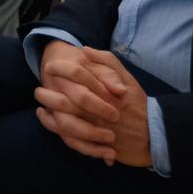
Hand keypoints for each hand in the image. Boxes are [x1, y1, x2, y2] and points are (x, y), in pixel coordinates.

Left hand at [34, 42, 150, 166]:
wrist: (154, 135)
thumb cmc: (139, 105)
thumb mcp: (128, 79)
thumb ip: (108, 62)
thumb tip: (85, 50)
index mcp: (104, 92)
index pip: (77, 76)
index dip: (60, 69)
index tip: (49, 65)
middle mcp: (97, 111)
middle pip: (64, 101)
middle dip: (47, 94)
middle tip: (38, 89)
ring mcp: (94, 129)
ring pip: (63, 122)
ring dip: (48, 113)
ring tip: (39, 106)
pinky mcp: (93, 144)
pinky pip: (68, 138)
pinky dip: (54, 128)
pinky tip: (47, 119)